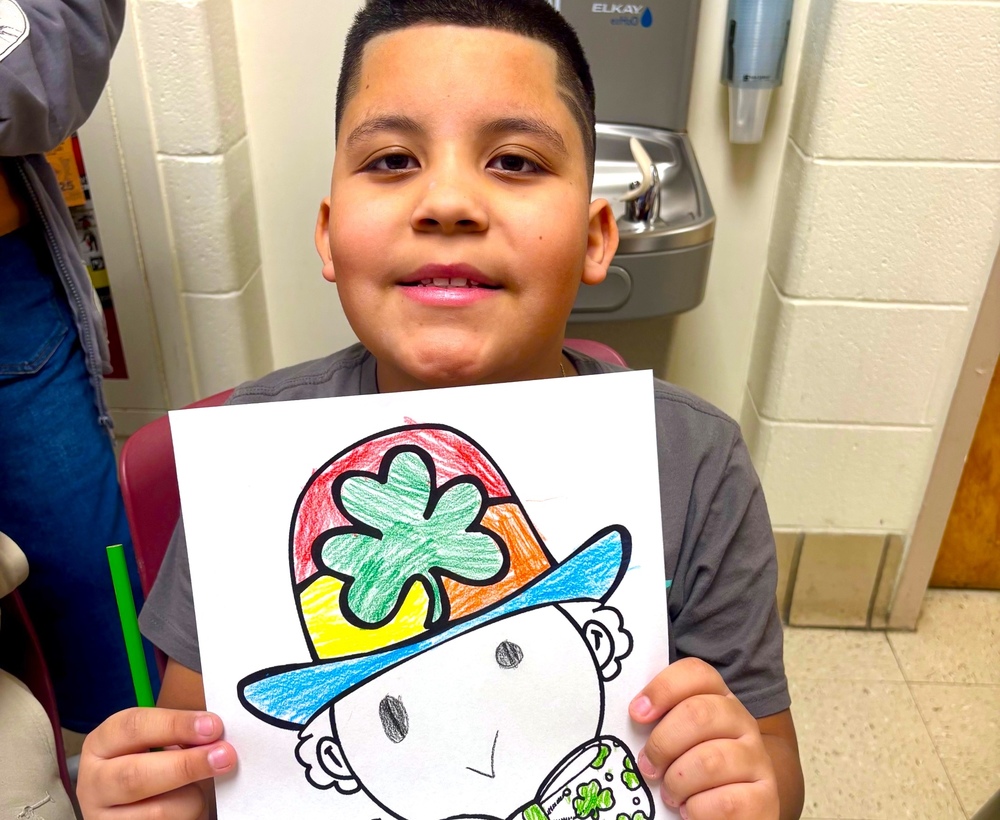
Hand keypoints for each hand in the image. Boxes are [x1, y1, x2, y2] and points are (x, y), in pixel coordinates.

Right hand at [77, 707, 235, 818]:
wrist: (134, 805)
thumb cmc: (153, 764)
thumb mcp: (156, 743)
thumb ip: (180, 735)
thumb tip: (217, 733)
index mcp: (102, 743)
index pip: (133, 726)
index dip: (176, 725)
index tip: (213, 726)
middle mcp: (94, 782)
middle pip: (137, 775)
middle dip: (186, 765)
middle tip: (225, 756)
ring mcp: (102, 818)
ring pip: (157, 812)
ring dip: (191, 799)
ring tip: (198, 791)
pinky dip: (188, 817)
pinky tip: (187, 810)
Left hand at [629, 658, 778, 819]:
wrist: (737, 808)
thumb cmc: (693, 769)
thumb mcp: (678, 737)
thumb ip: (659, 720)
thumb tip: (634, 715)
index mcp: (718, 698)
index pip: (696, 673)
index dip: (663, 688)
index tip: (637, 714)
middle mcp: (743, 722)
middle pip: (698, 713)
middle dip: (663, 743)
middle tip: (648, 766)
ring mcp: (757, 759)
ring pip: (710, 760)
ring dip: (677, 782)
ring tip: (671, 794)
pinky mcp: (765, 798)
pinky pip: (724, 802)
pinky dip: (697, 810)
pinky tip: (691, 811)